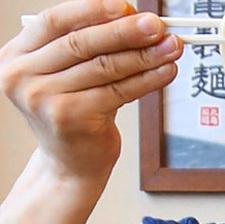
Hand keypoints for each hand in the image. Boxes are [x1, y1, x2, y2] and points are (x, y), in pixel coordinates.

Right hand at [0, 0, 183, 184]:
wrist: (69, 167)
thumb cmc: (71, 117)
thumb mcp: (66, 76)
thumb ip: (85, 47)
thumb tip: (132, 17)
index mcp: (15, 57)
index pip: (54, 21)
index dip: (92, 10)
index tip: (126, 7)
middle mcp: (23, 77)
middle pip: (82, 43)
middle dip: (125, 31)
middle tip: (157, 25)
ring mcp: (45, 100)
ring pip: (104, 67)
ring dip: (144, 55)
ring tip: (170, 47)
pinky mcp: (72, 119)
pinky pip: (118, 92)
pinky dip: (146, 80)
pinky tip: (165, 72)